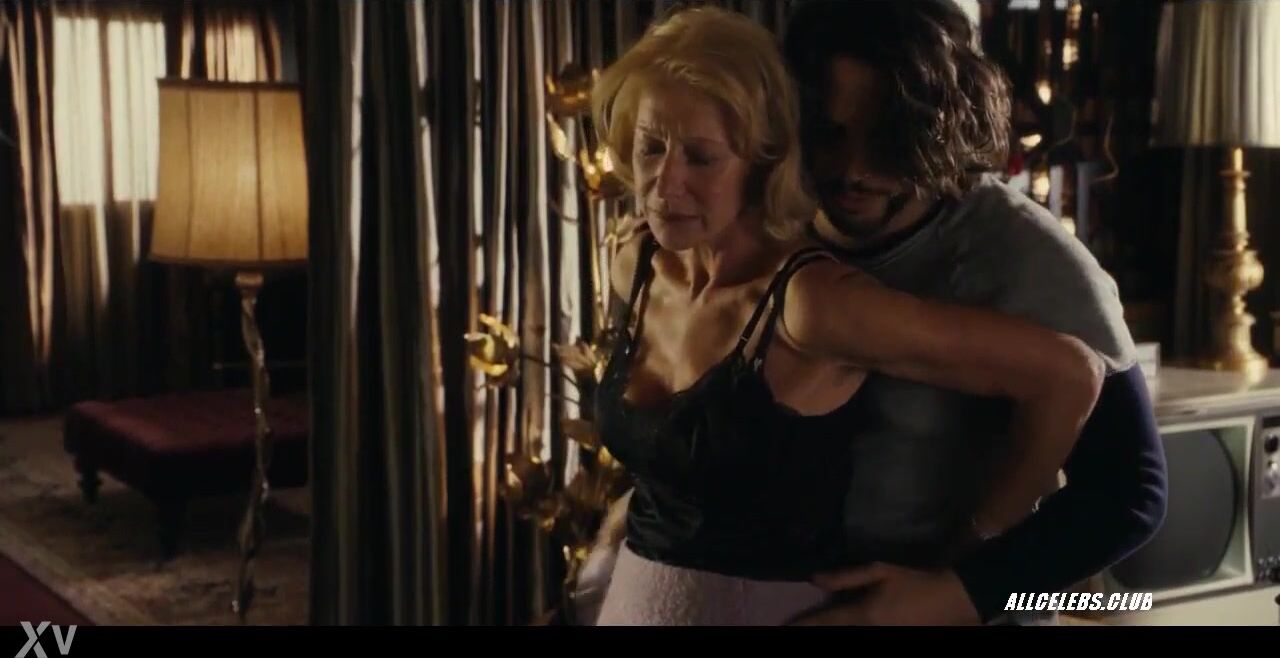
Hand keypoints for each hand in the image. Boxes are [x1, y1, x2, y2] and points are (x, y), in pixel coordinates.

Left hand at [786, 562, 981, 625]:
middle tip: (792, 627)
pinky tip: (845, 625)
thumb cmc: (916, 580)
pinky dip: (851, 630)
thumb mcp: (880, 571)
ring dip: (832, 630)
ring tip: (813, 626)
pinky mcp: (895, 639)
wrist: (955, 598)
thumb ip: (846, 577)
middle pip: (835, 632)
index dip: (803, 625)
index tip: (783, 627)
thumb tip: (813, 580)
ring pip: (850, 635)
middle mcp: (869, 631)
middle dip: (815, 629)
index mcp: (863, 613)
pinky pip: (866, 635)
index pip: (825, 621)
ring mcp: (884, 637)